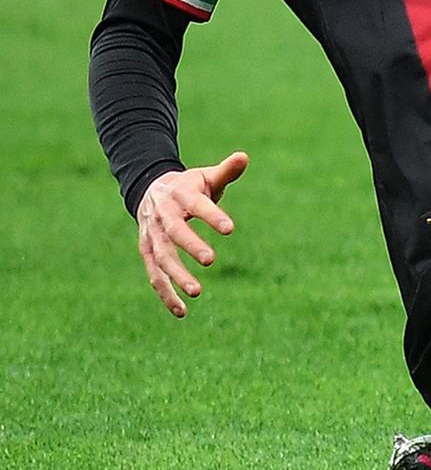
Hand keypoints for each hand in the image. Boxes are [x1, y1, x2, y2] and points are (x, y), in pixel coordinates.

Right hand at [135, 151, 247, 317]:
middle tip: (211, 260)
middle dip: (190, 246)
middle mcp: (162, 216)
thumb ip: (225, 171)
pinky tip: (182, 312)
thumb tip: (244, 157)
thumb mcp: (205, 177)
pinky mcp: (147, 253)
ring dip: (176, 276)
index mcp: (179, 194)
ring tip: (197, 292)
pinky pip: (154, 276)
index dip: (211, 215)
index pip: (196, 204)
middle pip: (174, 232)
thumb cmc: (188, 187)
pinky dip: (166, 294)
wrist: (151, 191)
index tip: (230, 229)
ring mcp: (151, 236)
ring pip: (160, 258)